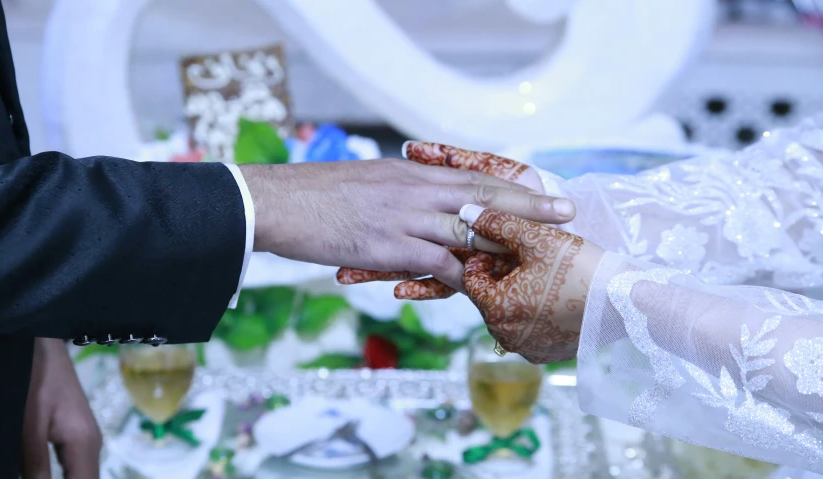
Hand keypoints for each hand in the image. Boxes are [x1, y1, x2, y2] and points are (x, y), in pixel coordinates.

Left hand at [22, 338, 100, 478]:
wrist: (41, 343)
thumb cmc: (36, 380)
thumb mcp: (29, 427)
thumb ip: (34, 466)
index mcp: (85, 445)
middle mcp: (91, 444)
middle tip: (34, 476)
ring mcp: (84, 438)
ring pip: (79, 475)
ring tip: (37, 476)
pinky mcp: (73, 432)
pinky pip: (72, 466)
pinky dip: (62, 477)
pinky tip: (45, 476)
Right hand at [336, 143, 566, 298]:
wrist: (276, 203)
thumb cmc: (317, 193)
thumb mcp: (367, 180)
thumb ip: (401, 190)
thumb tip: (424, 201)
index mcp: (410, 172)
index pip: (472, 176)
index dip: (511, 183)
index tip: (544, 187)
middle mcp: (414, 190)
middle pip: (482, 197)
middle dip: (528, 205)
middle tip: (565, 213)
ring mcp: (403, 218)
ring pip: (466, 230)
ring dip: (502, 242)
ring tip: (536, 253)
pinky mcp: (387, 247)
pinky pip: (434, 263)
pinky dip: (456, 275)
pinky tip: (474, 286)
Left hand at [461, 205, 603, 363]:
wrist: (624, 301)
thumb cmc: (579, 267)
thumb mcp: (535, 237)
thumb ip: (496, 223)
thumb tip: (464, 212)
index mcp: (495, 310)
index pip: (471, 278)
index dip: (485, 256)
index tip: (507, 244)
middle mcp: (505, 336)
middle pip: (488, 296)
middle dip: (501, 275)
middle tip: (525, 255)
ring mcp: (526, 348)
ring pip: (508, 313)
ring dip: (516, 292)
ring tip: (541, 273)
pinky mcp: (546, 354)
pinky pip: (527, 329)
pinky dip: (533, 312)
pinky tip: (552, 294)